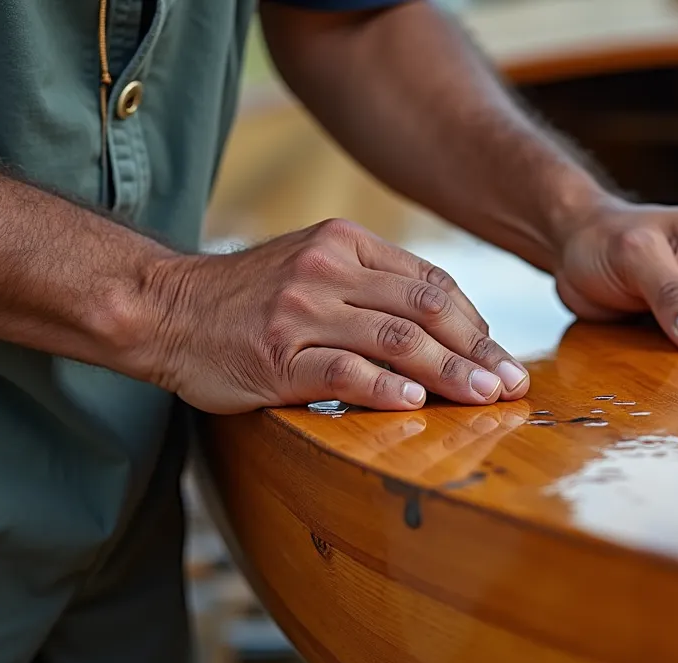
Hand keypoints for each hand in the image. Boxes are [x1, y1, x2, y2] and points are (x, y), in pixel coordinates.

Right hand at [140, 218, 528, 413]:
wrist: (165, 308)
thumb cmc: (251, 298)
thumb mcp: (315, 265)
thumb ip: (375, 285)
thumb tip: (451, 325)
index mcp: (347, 242)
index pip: (432, 283)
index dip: (476, 325)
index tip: (501, 358)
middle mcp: (328, 269)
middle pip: (426, 310)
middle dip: (478, 352)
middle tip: (512, 385)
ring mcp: (302, 311)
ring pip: (396, 340)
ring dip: (449, 373)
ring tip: (484, 399)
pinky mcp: (277, 354)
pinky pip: (343, 371)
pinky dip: (385, 388)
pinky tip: (416, 404)